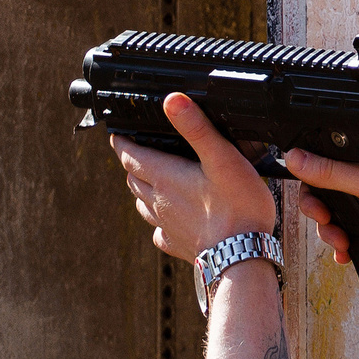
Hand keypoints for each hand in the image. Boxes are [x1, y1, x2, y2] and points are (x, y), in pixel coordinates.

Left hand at [112, 94, 278, 262]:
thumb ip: (196, 128)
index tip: (117, 134)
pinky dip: (159, 220)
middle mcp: (158, 201)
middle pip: (133, 178)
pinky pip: (159, 230)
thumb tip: (172, 100)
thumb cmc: (237, 208)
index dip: (121, 142)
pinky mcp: (177, 244)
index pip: (129, 156)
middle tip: (136, 152)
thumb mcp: (221, 158)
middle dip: (132, 163)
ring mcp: (166, 225)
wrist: (241, 258)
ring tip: (148, 181)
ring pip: (142, 203)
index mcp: (165, 177)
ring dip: (141, 189)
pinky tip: (169, 220)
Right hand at [277, 147, 358, 263]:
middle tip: (328, 225)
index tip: (317, 208)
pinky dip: (340, 242)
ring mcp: (356, 196)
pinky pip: (341, 228)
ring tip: (342, 244)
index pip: (313, 167)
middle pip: (317, 195)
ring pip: (328, 215)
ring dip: (330, 233)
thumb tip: (295, 157)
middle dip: (320, 217)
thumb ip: (331, 172)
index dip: (309, 190)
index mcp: (349, 158)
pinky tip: (346, 252)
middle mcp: (350, 174)